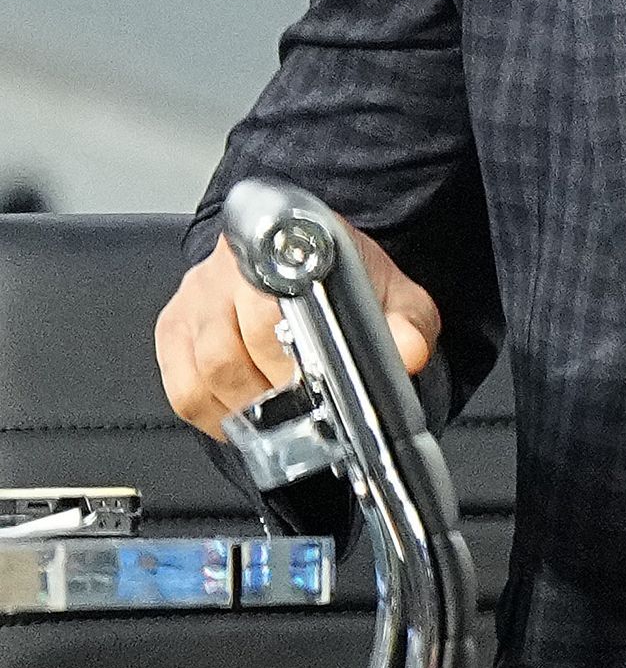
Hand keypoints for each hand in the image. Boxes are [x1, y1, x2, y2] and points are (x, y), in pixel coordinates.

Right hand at [153, 227, 436, 439]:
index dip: (290, 355)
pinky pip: (181, 384)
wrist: (308, 258)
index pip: (269, 307)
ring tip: (281, 412)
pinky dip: (212, 412)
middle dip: (271, 388)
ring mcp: (196, 297)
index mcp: (282, 252)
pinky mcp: (174, 327)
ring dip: (243, 405)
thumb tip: (408, 354)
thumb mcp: (391, 295)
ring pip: (202, 370)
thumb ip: (406, 324)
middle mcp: (229, 269)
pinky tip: (245, 416)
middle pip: (230, 347)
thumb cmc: (345, 278)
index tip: (314, 381)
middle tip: (306, 406)